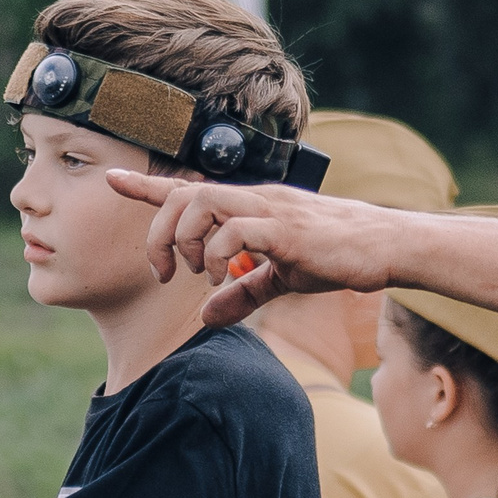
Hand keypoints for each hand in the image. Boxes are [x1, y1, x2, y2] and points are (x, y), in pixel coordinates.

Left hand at [117, 169, 412, 326]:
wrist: (385, 246)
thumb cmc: (336, 256)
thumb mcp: (281, 279)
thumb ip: (241, 295)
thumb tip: (205, 318)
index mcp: (249, 206)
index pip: (189, 188)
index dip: (147, 186)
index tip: (112, 180)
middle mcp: (254, 199)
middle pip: (184, 194)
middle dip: (159, 232)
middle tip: (163, 273)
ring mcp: (269, 210)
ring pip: (203, 203)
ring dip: (187, 241)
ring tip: (199, 274)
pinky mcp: (286, 229)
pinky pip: (236, 230)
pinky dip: (218, 255)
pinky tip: (224, 278)